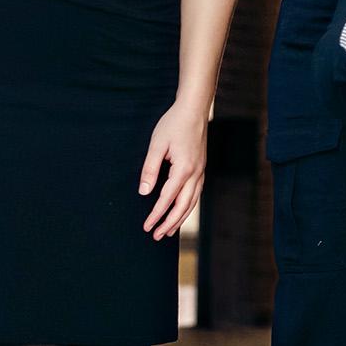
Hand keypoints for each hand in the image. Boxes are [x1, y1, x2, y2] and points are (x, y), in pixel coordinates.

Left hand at [139, 101, 206, 239]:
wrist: (195, 109)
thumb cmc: (173, 124)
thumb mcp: (156, 145)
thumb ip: (149, 169)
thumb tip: (144, 192)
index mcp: (184, 169)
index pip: (167, 199)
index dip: (156, 215)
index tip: (146, 227)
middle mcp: (196, 173)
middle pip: (184, 206)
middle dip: (170, 222)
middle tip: (157, 236)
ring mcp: (201, 170)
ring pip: (192, 201)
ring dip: (180, 217)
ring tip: (169, 230)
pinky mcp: (202, 167)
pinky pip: (196, 193)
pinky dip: (188, 206)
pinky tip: (181, 210)